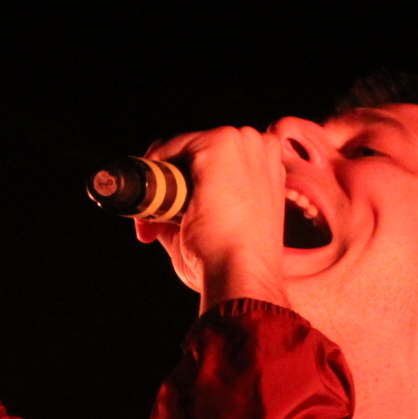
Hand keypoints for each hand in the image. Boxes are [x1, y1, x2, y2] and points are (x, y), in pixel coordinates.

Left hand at [136, 126, 289, 311]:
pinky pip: (171, 146)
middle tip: (154, 222)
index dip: (189, 184)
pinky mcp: (219, 145)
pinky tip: (150, 200)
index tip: (169, 214)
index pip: (219, 161)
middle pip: (199, 151)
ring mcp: (242, 143)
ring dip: (161, 178)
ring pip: (184, 148)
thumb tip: (153, 212)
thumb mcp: (217, 231)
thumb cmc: (235, 263)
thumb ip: (189, 211)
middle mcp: (260, 148)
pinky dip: (153, 169)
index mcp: (267, 169)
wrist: (242, 275)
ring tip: (151, 218)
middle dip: (171, 183)